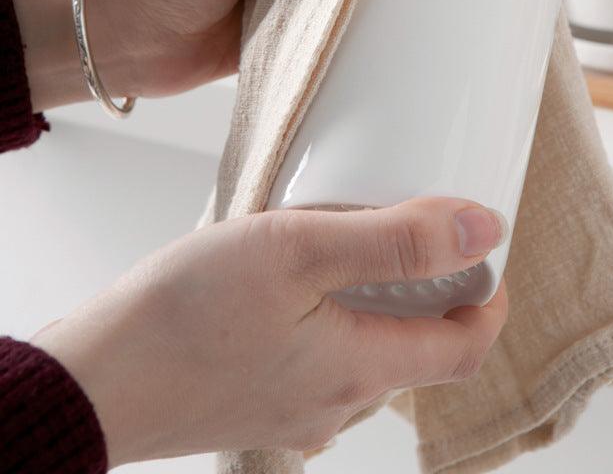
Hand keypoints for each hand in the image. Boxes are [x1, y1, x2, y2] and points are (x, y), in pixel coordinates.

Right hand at [34, 198, 507, 466]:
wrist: (92, 379)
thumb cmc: (184, 314)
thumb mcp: (300, 249)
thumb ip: (396, 239)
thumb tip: (482, 229)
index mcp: (361, 368)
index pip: (466, 348)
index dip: (491, 302)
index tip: (488, 258)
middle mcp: (337, 403)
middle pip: (420, 353)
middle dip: (435, 298)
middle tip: (422, 241)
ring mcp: (297, 412)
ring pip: (369, 357)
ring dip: (382, 308)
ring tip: (357, 254)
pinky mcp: (260, 404)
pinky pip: (322, 365)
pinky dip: (335, 324)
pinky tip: (298, 292)